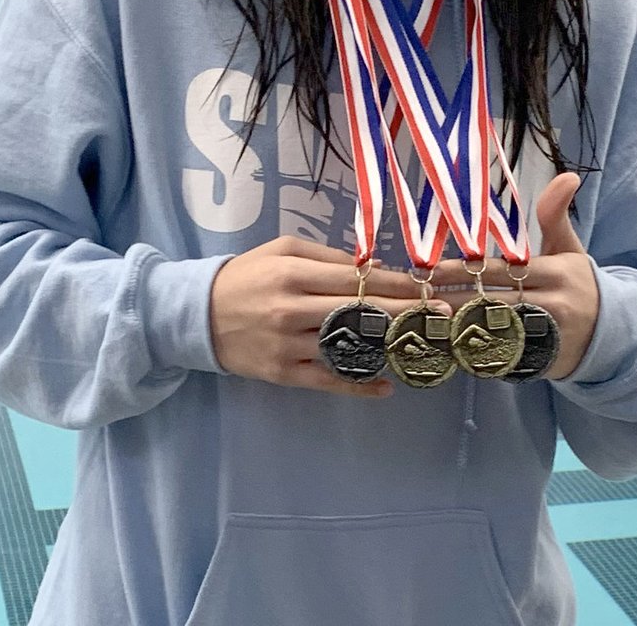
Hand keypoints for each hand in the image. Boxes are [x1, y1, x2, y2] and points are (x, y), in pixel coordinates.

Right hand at [209, 236, 452, 397]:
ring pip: (347, 347)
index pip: (353, 279)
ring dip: (387, 346)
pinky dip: (358, 385)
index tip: (426, 286)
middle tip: (439, 313)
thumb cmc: (247, 276)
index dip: (393, 283)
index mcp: (292, 274)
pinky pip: (328, 381)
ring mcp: (288, 346)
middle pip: (358, 312)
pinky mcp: (283, 375)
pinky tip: (386, 387)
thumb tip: (373, 268)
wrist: (197, 315)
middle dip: (404, 311)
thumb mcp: (282, 250)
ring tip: (422, 344)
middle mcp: (292, 309)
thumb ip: (326, 256)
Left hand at [430, 173, 598, 380]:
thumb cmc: (579, 284)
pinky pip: (500, 359)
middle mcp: (551, 306)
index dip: (465, 271)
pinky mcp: (537, 363)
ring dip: (456, 328)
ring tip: (421, 322)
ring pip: (492, 333)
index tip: (431, 269)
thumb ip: (555, 215)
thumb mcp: (569, 249)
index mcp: (556, 273)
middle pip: (491, 303)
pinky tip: (445, 349)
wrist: (613, 335)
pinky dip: (472, 353)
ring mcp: (544, 338)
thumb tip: (567, 175)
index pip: (502, 271)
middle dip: (450, 299)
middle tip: (415, 295)